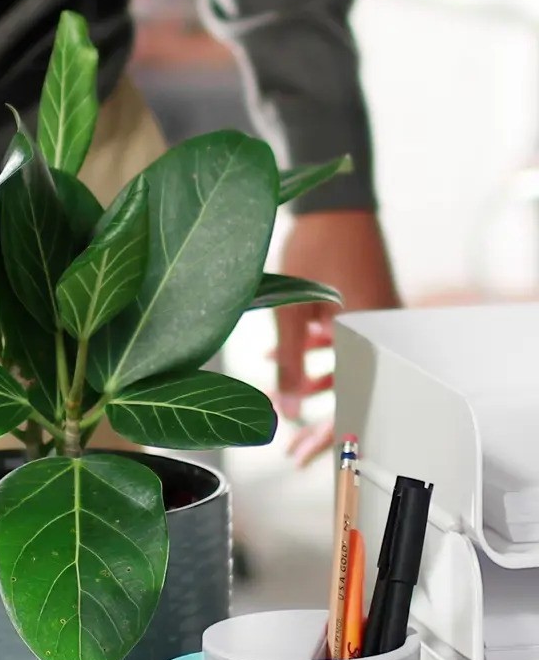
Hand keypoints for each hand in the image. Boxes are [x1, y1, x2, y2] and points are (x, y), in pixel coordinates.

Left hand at [273, 209, 401, 463]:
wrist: (335, 204)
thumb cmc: (314, 247)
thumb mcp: (291, 311)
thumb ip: (288, 363)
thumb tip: (285, 413)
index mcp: (370, 337)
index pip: (355, 401)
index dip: (330, 433)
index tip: (306, 456)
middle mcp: (381, 332)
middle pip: (355, 391)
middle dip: (322, 421)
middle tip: (295, 450)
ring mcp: (376, 320)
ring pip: (349, 369)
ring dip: (315, 388)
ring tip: (283, 406)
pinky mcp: (365, 309)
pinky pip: (347, 345)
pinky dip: (318, 357)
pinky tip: (279, 361)